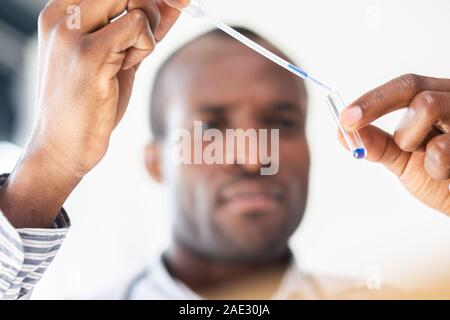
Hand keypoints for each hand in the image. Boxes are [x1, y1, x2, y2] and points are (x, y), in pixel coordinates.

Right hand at [0, 0, 188, 227]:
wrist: (65, 144)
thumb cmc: (90, 103)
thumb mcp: (116, 55)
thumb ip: (139, 28)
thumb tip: (173, 5)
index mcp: (61, 10)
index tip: (166, 8)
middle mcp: (62, 14)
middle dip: (151, 8)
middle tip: (148, 38)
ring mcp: (73, 31)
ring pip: (134, 1)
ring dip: (145, 31)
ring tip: (127, 60)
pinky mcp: (89, 53)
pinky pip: (138, 27)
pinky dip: (144, 47)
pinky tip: (126, 67)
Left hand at [340, 74, 449, 214]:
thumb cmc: (440, 179)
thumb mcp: (404, 160)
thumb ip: (378, 145)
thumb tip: (342, 131)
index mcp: (441, 100)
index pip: (408, 85)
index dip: (373, 99)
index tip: (345, 118)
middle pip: (414, 88)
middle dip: (377, 106)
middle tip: (353, 126)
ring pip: (427, 107)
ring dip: (412, 143)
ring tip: (432, 165)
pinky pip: (442, 148)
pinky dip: (436, 168)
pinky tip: (449, 178)